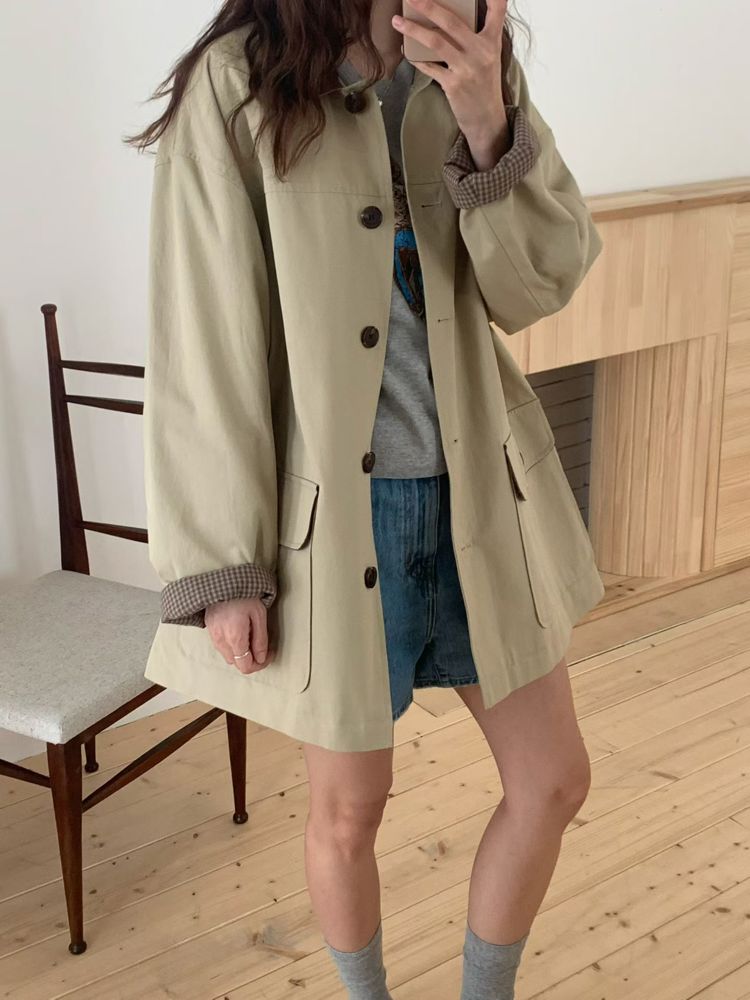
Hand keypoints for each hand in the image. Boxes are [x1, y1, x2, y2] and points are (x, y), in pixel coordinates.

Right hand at [205, 596, 272, 673]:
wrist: (224, 578)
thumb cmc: (244, 594)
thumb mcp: (259, 615)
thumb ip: (260, 640)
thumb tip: (262, 658)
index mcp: (235, 638)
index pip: (245, 666)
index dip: (260, 664)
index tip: (268, 653)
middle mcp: (221, 641)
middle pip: (236, 663)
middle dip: (251, 659)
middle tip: (262, 646)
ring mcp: (213, 635)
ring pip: (228, 656)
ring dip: (240, 653)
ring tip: (251, 637)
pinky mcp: (209, 629)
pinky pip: (221, 646)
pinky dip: (231, 645)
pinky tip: (239, 632)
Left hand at [392, 0, 511, 169]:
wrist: (487, 118)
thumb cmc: (484, 84)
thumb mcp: (489, 57)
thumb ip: (477, 36)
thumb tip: (449, 18)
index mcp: (492, 41)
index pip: (497, 9)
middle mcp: (481, 52)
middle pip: (452, 22)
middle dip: (429, 6)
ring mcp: (467, 69)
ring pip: (436, 42)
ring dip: (413, 30)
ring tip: (397, 21)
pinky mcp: (453, 85)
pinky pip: (430, 67)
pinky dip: (416, 59)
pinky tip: (406, 51)